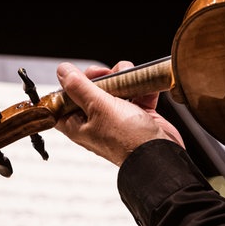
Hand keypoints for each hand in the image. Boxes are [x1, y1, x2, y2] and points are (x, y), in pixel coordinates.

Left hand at [55, 61, 184, 166]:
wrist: (162, 154)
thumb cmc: (128, 139)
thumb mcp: (99, 107)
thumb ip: (80, 87)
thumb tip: (62, 71)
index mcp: (78, 125)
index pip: (62, 102)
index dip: (68, 85)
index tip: (77, 76)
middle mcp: (95, 121)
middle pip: (90, 89)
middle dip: (102, 77)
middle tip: (108, 75)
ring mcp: (117, 118)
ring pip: (115, 88)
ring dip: (124, 78)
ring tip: (132, 80)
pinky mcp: (137, 114)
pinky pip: (137, 93)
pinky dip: (142, 87)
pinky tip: (145, 87)